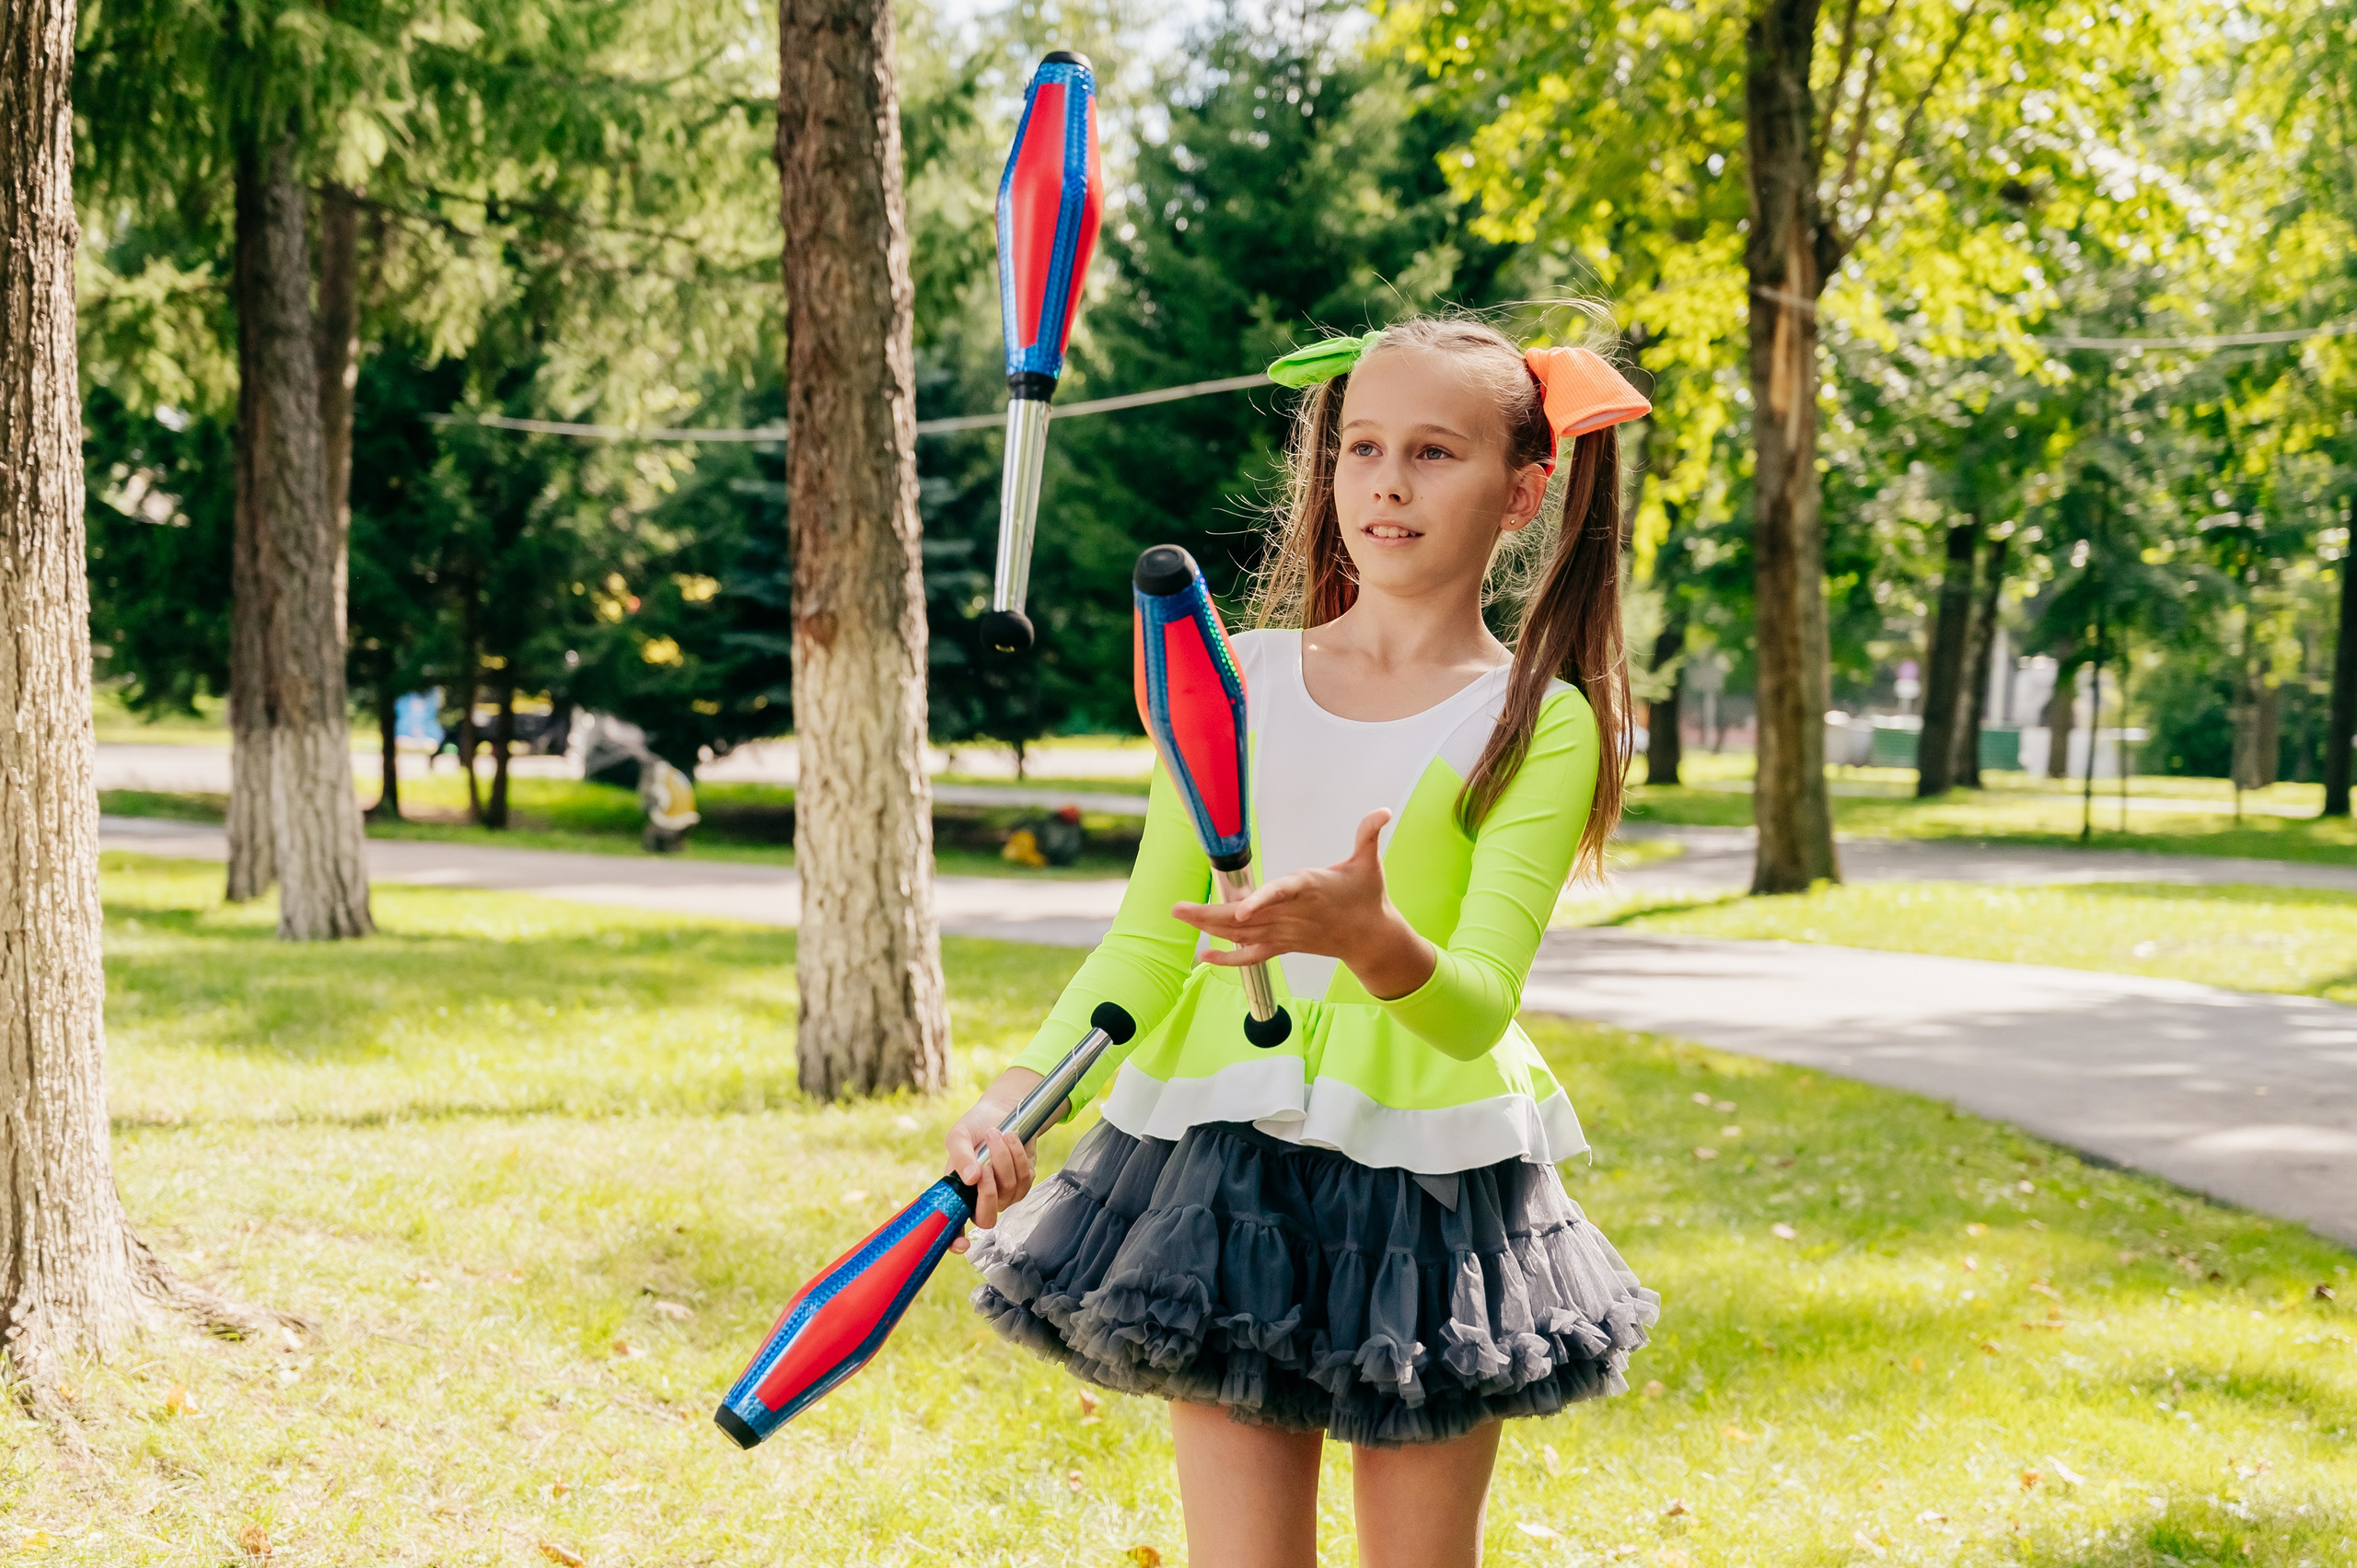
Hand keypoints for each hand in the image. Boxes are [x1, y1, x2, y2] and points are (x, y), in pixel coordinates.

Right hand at [943, 1068, 1048, 1253]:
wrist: (1000, 1113)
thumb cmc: (974, 1127)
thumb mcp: (958, 1136)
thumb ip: (959, 1157)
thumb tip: (970, 1178)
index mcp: (957, 1193)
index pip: (954, 1228)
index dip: (955, 1242)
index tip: (961, 1245)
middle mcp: (979, 1200)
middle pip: (986, 1218)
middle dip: (988, 1190)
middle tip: (984, 1162)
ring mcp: (1003, 1195)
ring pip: (1008, 1190)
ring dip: (1004, 1158)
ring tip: (996, 1134)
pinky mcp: (1023, 1184)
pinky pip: (1024, 1177)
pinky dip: (1018, 1154)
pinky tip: (1011, 1138)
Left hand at [1171, 810, 1436, 1001]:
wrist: (1372, 938)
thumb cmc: (1367, 897)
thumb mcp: (1369, 863)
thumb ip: (1368, 834)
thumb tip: (1384, 811)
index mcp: (1310, 888)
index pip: (1282, 892)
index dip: (1261, 900)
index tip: (1239, 909)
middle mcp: (1292, 914)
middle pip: (1247, 916)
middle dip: (1210, 913)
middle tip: (1177, 908)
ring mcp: (1286, 933)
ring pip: (1242, 934)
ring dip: (1209, 927)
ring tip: (1180, 916)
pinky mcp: (1284, 946)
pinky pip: (1252, 956)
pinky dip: (1228, 958)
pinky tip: (1204, 956)